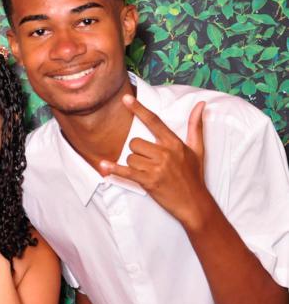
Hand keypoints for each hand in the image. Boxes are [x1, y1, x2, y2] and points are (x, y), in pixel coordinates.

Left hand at [100, 94, 208, 227]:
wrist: (194, 203)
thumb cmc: (194, 176)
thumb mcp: (197, 150)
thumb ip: (196, 126)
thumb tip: (201, 104)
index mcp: (174, 143)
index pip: (154, 121)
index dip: (139, 109)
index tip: (126, 99)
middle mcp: (165, 153)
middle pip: (135, 142)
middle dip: (137, 152)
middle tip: (149, 162)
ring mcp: (156, 168)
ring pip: (130, 157)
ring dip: (134, 164)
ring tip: (148, 172)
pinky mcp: (148, 181)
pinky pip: (126, 171)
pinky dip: (114, 169)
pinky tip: (103, 166)